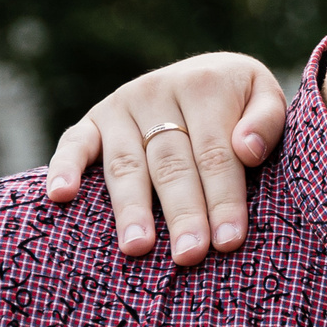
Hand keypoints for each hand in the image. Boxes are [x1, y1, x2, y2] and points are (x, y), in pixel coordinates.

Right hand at [45, 52, 290, 264]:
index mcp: (204, 86)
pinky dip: (63, 168)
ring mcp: (121, 105)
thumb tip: (247, 150)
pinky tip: (59, 196)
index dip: (223, 199)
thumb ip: (266, 121)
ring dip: (130, 208)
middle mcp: (157, 91)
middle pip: (171, 165)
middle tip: (188, 255)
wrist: (209, 71)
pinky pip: (74, 143)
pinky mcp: (93, 118)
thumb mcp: (266, 96)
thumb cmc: (243, 100)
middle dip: (182, 214)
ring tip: (137, 247)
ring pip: (126, 164)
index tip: (229, 241)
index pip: (216, 154)